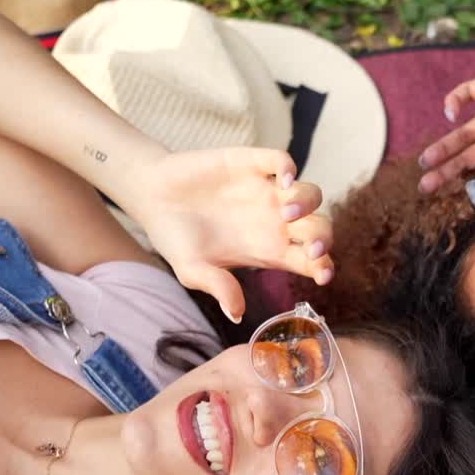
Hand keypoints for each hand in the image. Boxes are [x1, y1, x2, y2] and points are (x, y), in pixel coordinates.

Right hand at [134, 146, 333, 320]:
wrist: (152, 200)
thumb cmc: (176, 239)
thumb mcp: (192, 270)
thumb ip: (217, 287)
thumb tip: (236, 314)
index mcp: (268, 251)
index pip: (309, 260)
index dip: (322, 266)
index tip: (322, 275)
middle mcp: (274, 222)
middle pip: (318, 228)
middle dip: (322, 238)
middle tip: (309, 248)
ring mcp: (265, 191)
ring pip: (309, 194)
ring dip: (306, 204)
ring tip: (285, 214)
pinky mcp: (250, 163)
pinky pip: (282, 160)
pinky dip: (288, 168)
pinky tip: (282, 181)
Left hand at [418, 46, 474, 192]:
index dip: (473, 188)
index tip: (459, 200)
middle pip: (468, 157)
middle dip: (446, 172)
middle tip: (425, 188)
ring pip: (462, 132)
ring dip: (443, 146)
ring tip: (425, 162)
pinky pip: (468, 92)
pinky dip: (455, 101)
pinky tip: (450, 113)